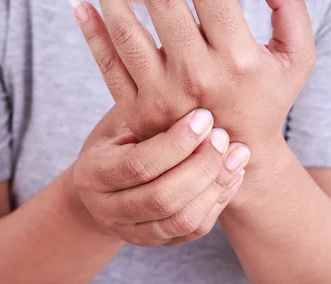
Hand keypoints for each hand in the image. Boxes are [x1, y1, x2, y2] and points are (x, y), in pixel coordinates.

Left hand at [70, 0, 315, 163]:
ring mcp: (164, 97)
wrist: (239, 160)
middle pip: (163, 2)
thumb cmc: (269, 99)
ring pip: (127, 30)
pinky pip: (107, 64)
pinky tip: (79, 2)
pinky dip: (91, 31)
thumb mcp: (297, 58)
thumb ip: (291, 7)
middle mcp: (198, 77)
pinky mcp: (139, 111)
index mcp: (239, 58)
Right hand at [72, 108, 248, 245]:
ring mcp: (135, 232)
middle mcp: (109, 210)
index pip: (138, 165)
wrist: (107, 184)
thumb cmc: (119, 139)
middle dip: (201, 166)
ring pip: (182, 220)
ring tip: (238, 153)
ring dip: (216, 185)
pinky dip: (220, 200)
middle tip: (224, 136)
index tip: (204, 117)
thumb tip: (189, 88)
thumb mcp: (121, 119)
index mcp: (92, 175)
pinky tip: (235, 172)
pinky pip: (195, 229)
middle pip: (162, 198)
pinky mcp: (161, 242)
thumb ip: (146, 111)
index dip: (176, 143)